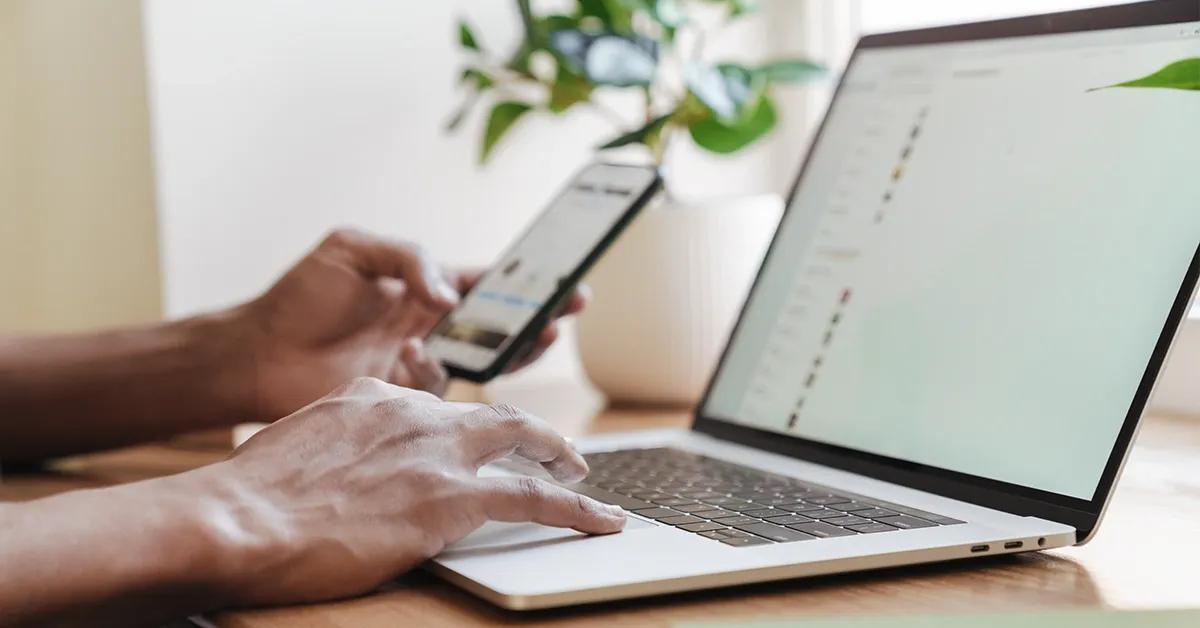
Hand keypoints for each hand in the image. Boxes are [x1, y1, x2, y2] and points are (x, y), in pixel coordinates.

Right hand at [200, 378, 624, 605]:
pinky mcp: (452, 497)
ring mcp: (437, 451)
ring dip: (562, 457)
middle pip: (493, 414)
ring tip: (584, 476)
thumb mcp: (295, 447)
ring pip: (525, 442)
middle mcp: (413, 412)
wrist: (237, 520)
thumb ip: (336, 446)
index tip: (476, 441)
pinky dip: (577, 508)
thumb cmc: (248, 498)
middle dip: (531, 430)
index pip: (436, 406)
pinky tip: (600, 519)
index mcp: (373, 396)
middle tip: (556, 449)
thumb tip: (345, 470)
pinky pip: (535, 498)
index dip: (463, 428)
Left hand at [236, 229, 589, 419]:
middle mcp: (428, 327)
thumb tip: (448, 295)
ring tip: (545, 332)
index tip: (559, 276)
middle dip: (538, 314)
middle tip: (571, 306)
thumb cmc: (298, 295)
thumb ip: (407, 257)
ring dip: (517, 348)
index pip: (484, 282)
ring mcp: (419, 363)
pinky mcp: (404, 398)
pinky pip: (444, 390)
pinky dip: (448, 374)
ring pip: (484, 359)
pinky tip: (435, 355)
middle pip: (498, 323)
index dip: (523, 280)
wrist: (255, 353)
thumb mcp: (351, 248)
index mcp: (420, 286)